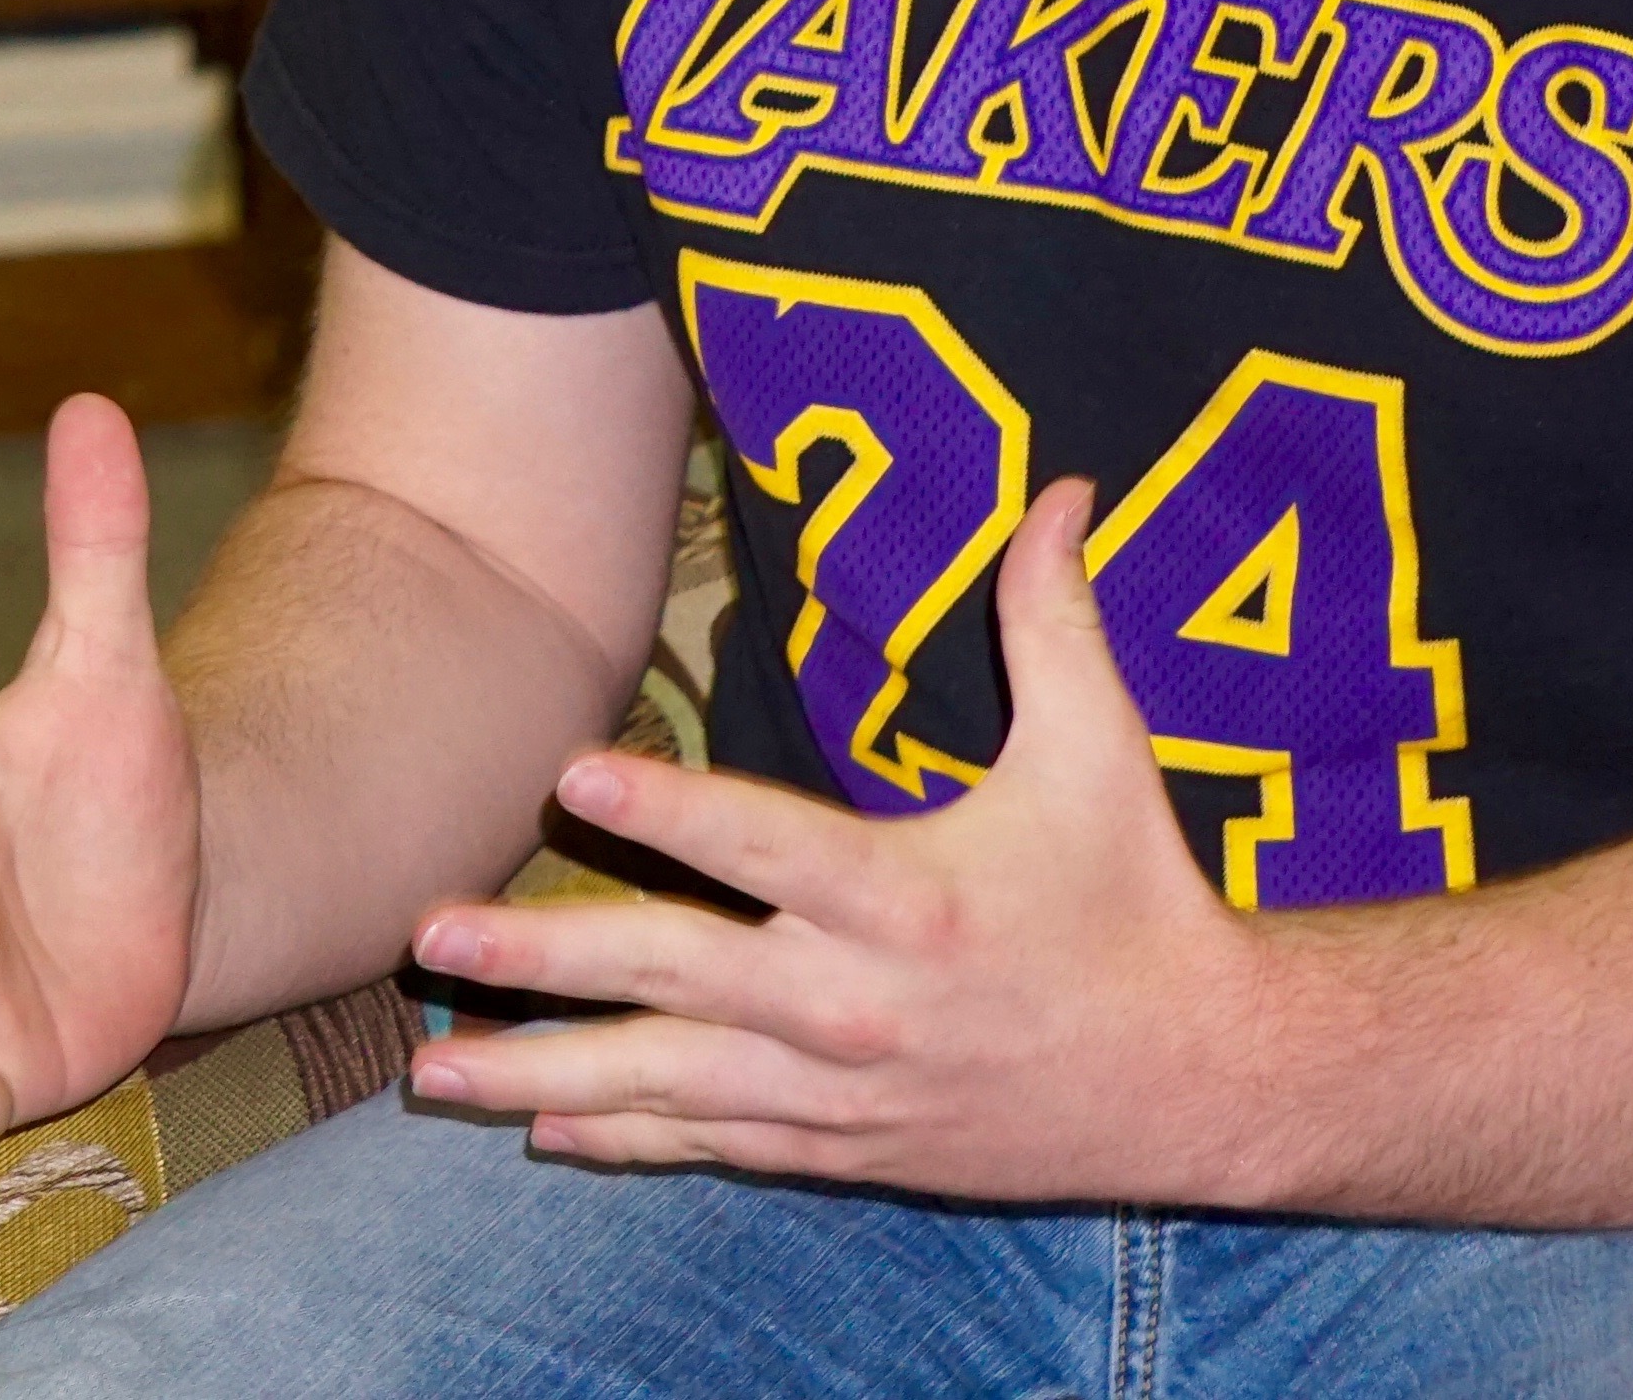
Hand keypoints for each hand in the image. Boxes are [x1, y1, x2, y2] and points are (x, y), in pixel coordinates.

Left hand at [398, 478, 1279, 1207]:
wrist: (1202, 1084)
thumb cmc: (1138, 903)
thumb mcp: (1102, 756)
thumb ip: (1057, 621)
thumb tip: (1058, 488)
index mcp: (910, 899)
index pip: (768, 842)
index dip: (672, 807)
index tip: (571, 771)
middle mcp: (858, 1002)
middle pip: (677, 973)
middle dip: (544, 956)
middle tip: (431, 933)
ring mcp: (842, 1088)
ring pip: (668, 1081)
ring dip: (543, 1071)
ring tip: (431, 1070)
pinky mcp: (845, 1145)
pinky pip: (714, 1140)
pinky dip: (625, 1136)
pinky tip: (539, 1126)